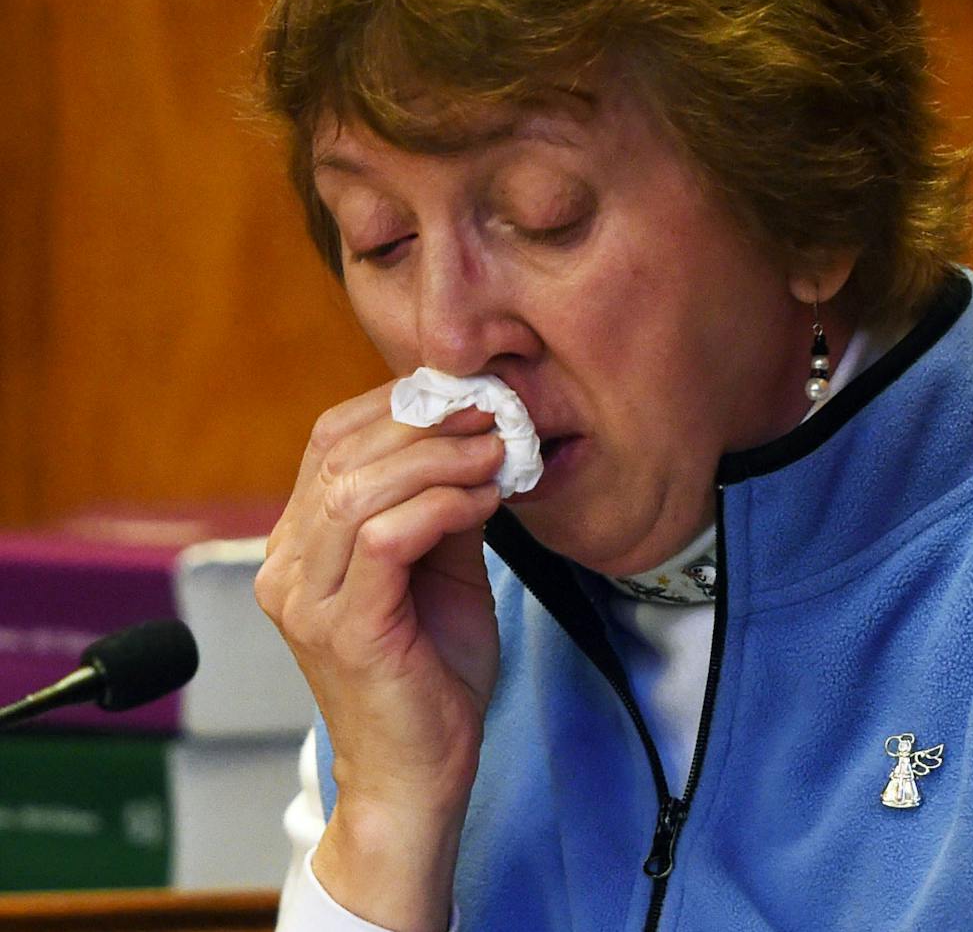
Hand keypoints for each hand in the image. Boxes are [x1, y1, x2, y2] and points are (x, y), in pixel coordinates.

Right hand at [256, 382, 504, 929]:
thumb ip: (441, 502)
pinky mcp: (344, 628)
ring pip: (359, 487)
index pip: (329, 441)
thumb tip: (473, 433)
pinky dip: (443, 504)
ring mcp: (306, 599)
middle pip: (342, 453)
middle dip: (425, 421)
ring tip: (496, 451)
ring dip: (439, 457)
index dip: (396, 403)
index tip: (466, 392)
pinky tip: (485, 500)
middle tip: (492, 413)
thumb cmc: (432, 670)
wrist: (423, 771)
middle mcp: (285, 566)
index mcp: (299, 544)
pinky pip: (386, 536)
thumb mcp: (440, 564)